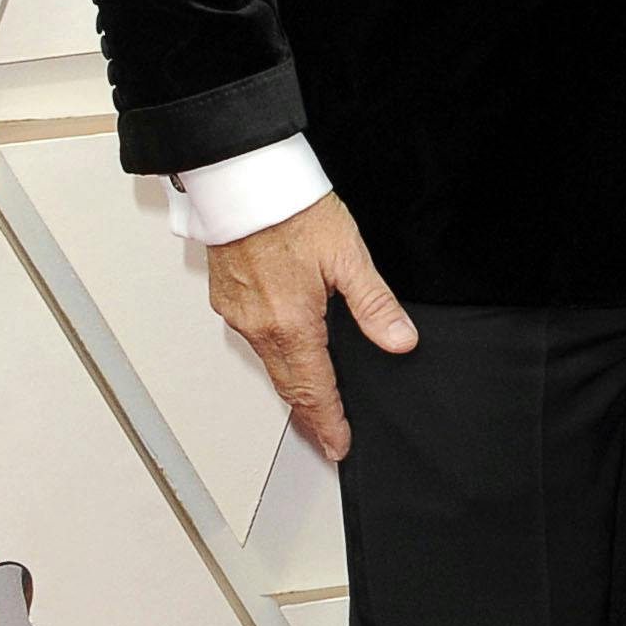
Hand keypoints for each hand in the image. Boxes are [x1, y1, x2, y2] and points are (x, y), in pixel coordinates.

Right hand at [206, 193, 416, 463]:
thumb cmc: (290, 208)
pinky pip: (251, 338)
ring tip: (310, 404)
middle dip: (308, 416)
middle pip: (287, 386)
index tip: (337, 446)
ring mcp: (237, 313)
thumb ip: (374, 304)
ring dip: (290, 386)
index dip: (327, 423)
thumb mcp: (348, 256)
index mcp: (292, 323)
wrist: (241, 179)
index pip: (313, 390)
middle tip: (324, 438)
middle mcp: (258, 325)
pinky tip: (286, 351)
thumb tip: (399, 339)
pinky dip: (272, 355)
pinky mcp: (226, 297)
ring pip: (268, 363)